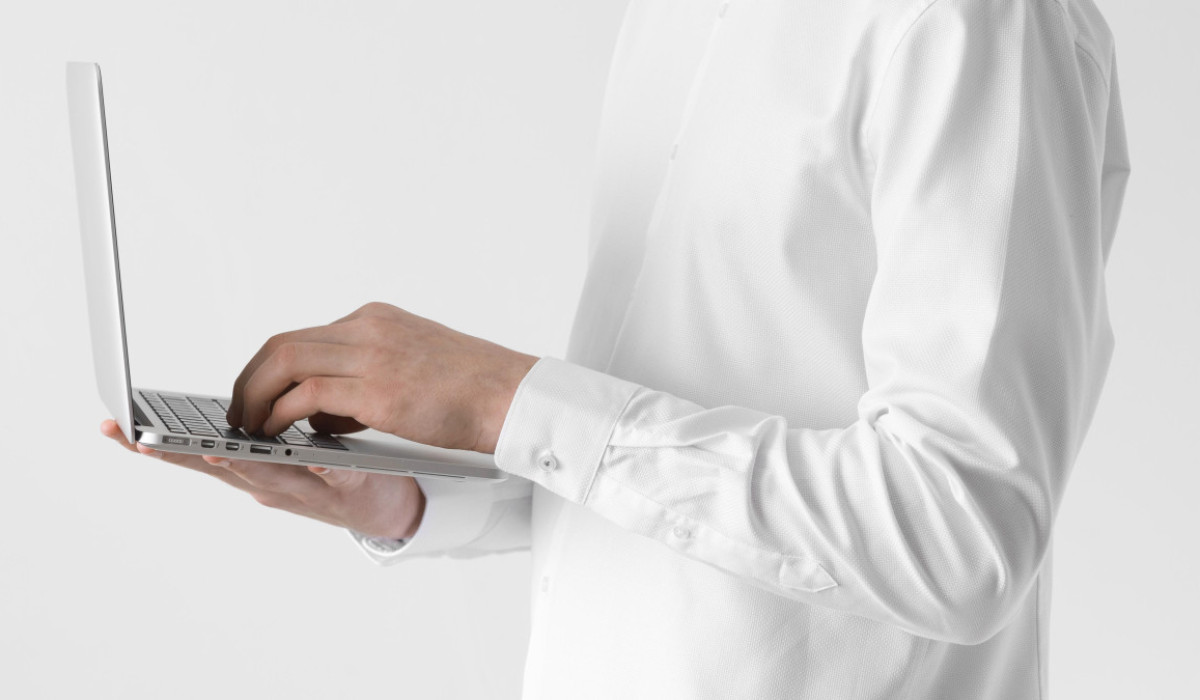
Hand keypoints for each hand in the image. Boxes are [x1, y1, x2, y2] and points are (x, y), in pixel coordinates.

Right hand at [101, 419, 425, 538]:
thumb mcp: (283, 451)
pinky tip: (316, 463)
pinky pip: (337, 477)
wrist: (391, 506)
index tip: (117, 428)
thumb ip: (254, 428)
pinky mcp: (351, 489)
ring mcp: (310, 489)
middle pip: (221, 468)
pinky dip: (323, 471)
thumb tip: (217, 400)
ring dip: (242, 465)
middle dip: (179, 454)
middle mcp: (274, 483)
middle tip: (142, 440)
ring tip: (214, 452)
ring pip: (270, 476)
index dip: (158, 441)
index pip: (198, 450)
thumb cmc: (335, 472)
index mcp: (255, 467)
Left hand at [226, 301, 538, 453]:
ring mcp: (372, 354)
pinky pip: (306, 395)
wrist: (512, 395)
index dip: (269, 369)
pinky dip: (281, 413)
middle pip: (281, 344)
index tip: (255, 396)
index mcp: (375, 319)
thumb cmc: (469, 391)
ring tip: (250, 429)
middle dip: (249, 381)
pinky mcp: (378, 389)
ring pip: (284, 363)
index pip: (304, 337)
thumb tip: (321, 409)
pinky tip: (278, 433)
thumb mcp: (411, 367)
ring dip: (256, 398)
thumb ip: (365, 377)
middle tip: (237, 414)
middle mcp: (368, 328)